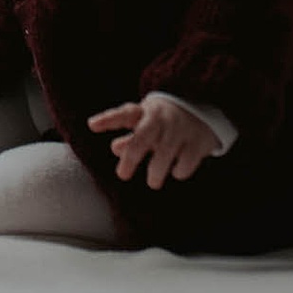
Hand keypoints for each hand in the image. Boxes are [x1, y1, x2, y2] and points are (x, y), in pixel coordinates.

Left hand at [87, 96, 219, 189]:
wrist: (202, 110)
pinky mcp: (199, 141)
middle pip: (143, 135)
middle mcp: (162, 118)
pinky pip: (186, 162)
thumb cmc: (163, 123)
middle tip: (122, 175)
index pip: (124, 113)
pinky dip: (179, 170)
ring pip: (165, 152)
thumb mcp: (146, 126)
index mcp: (146, 112)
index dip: (108, 119)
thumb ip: (130, 138)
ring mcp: (181, 128)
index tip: (91, 125)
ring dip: (156, 171)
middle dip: (132, 155)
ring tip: (152, 182)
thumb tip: (115, 149)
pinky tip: (177, 170)